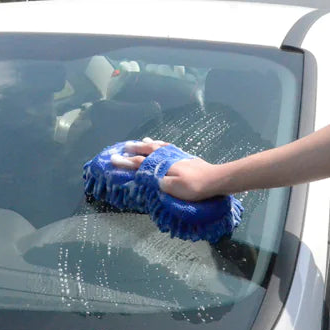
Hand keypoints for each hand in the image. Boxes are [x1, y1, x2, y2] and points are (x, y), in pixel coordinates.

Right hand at [110, 138, 225, 200]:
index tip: (113, 160)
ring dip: (148, 145)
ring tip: (141, 141)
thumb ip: (159, 181)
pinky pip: (168, 147)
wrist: (216, 179)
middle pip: (147, 151)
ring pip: (158, 147)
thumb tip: (147, 177)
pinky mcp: (185, 157)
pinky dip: (161, 145)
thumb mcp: (174, 187)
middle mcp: (167, 157)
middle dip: (134, 149)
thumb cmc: (194, 186)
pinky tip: (161, 145)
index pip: (140, 163)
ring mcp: (177, 155)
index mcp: (162, 165)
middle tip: (123, 147)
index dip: (126, 162)